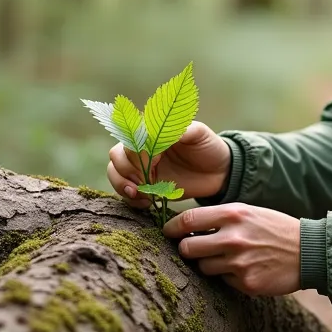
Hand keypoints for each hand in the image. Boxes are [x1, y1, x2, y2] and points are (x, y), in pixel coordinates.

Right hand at [105, 120, 230, 208]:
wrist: (217, 172)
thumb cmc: (208, 147)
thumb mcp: (199, 134)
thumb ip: (182, 129)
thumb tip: (164, 131)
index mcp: (152, 131)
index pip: (131, 138)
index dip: (138, 153)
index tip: (155, 163)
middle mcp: (142, 148)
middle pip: (116, 155)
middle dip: (128, 170)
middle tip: (147, 182)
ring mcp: (140, 167)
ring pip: (114, 172)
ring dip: (122, 184)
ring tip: (141, 194)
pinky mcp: (143, 185)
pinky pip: (123, 191)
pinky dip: (130, 199)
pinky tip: (146, 203)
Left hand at [164, 203, 301, 296]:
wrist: (308, 250)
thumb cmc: (274, 228)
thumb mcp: (249, 212)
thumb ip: (219, 217)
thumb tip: (186, 226)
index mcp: (233, 214)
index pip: (188, 220)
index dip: (171, 228)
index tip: (168, 232)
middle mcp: (233, 238)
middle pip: (187, 248)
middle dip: (186, 249)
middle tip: (194, 248)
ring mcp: (239, 262)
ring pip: (203, 267)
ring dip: (209, 263)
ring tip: (228, 257)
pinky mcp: (246, 282)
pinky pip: (222, 280)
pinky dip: (229, 275)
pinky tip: (245, 267)